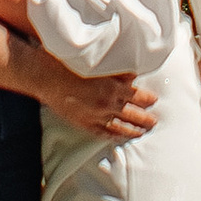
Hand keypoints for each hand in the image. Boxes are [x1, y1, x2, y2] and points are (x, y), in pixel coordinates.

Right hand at [36, 56, 157, 140]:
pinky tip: (118, 137)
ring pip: (119, 127)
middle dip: (145, 119)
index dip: (147, 99)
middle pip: (132, 114)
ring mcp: (94, 116)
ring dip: (132, 130)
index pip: (137, 96)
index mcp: (111, 88)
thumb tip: (133, 75)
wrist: (46, 76)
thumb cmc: (70, 63)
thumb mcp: (98, 62)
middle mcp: (106, 105)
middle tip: (154, 121)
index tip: (154, 99)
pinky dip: (112, 136)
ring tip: (141, 132)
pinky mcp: (82, 123)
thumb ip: (117, 71)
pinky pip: (101, 133)